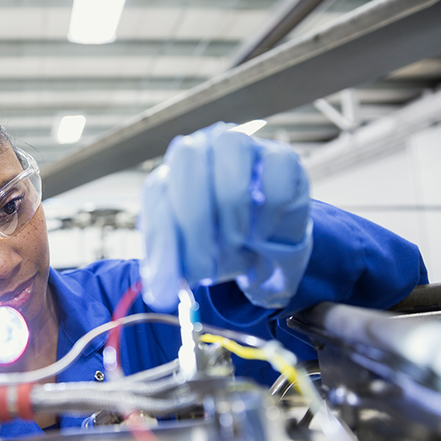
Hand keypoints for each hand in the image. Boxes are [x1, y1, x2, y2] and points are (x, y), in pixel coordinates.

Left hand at [140, 122, 312, 310]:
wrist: (266, 242)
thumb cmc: (221, 242)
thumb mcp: (190, 259)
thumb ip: (172, 270)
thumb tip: (159, 293)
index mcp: (172, 173)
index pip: (158, 192)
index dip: (164, 237)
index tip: (171, 278)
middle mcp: (204, 149)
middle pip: (189, 156)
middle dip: (195, 217)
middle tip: (206, 263)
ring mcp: (244, 147)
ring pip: (231, 147)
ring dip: (231, 205)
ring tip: (235, 242)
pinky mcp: (282, 158)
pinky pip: (274, 170)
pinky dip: (267, 210)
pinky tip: (261, 234)